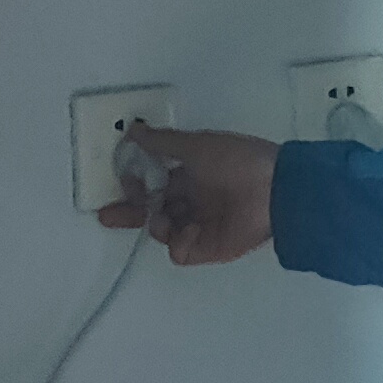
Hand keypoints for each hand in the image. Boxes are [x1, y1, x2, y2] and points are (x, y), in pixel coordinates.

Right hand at [100, 126, 277, 264]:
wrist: (275, 190)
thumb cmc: (236, 161)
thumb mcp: (196, 145)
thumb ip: (162, 142)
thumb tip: (132, 131)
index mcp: (191, 175)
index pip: (153, 183)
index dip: (136, 184)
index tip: (125, 180)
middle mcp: (193, 200)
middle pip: (153, 210)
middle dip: (129, 212)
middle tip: (106, 215)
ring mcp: (200, 226)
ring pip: (162, 231)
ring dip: (156, 223)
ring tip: (162, 217)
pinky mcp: (208, 248)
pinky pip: (180, 251)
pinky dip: (178, 242)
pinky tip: (188, 229)